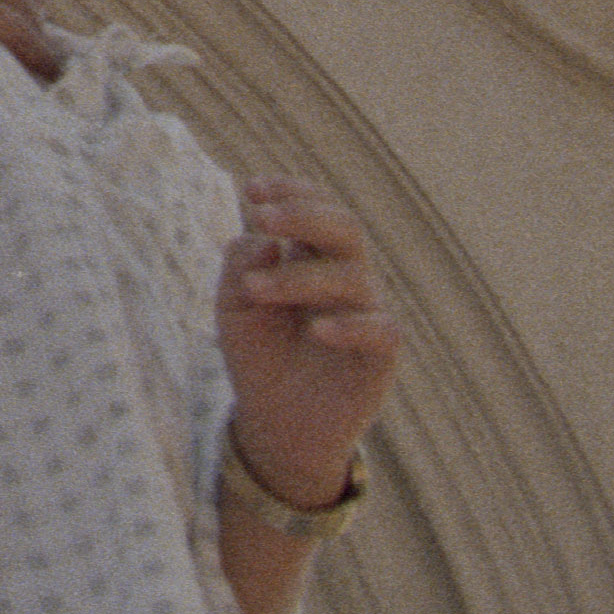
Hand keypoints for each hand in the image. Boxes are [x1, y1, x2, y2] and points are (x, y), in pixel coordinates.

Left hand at [218, 180, 400, 513]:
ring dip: (300, 276)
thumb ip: (241, 266)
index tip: (252, 189)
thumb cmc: (258, 356)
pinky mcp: (380, 354)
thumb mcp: (233, 307)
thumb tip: (266, 240)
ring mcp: (366, 312)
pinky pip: (380, 328)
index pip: (315, 207)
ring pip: (352, 275)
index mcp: (310, 256)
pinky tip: (316, 330)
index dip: (291, 191)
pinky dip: (350, 325)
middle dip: (304, 215)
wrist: (275, 424)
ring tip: (256, 289)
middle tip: (263, 215)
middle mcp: (344, 277)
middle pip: (344, 227)